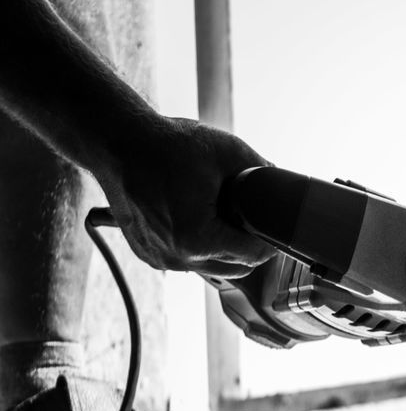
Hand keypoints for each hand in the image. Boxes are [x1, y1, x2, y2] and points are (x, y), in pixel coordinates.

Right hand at [96, 117, 276, 278]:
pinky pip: (186, 260)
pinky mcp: (147, 254)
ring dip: (225, 250)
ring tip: (228, 220)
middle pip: (236, 268)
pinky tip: (201, 222)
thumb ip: (262, 170)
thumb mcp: (227, 151)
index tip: (274, 227)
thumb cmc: (166, 146)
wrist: (117, 143)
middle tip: (254, 222)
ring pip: (211, 267)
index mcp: (198, 239)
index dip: (270, 241)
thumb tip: (282, 181)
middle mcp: (177, 257)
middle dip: (249, 248)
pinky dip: (198, 248)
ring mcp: (160, 258)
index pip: (253, 256)